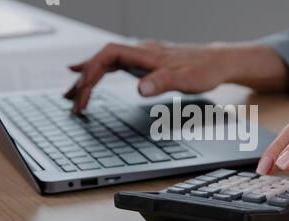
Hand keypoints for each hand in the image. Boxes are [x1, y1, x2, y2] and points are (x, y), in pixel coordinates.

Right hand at [64, 41, 288, 112]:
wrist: (218, 61)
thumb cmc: (205, 69)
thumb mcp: (188, 80)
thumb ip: (164, 82)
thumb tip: (140, 89)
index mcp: (148, 54)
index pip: (110, 55)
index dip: (92, 71)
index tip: (82, 92)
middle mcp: (141, 51)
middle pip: (103, 58)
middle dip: (84, 79)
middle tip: (71, 101)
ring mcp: (142, 56)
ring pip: (106, 61)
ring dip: (88, 76)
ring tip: (70, 91)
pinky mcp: (146, 62)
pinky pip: (115, 64)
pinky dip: (99, 71)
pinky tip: (91, 75)